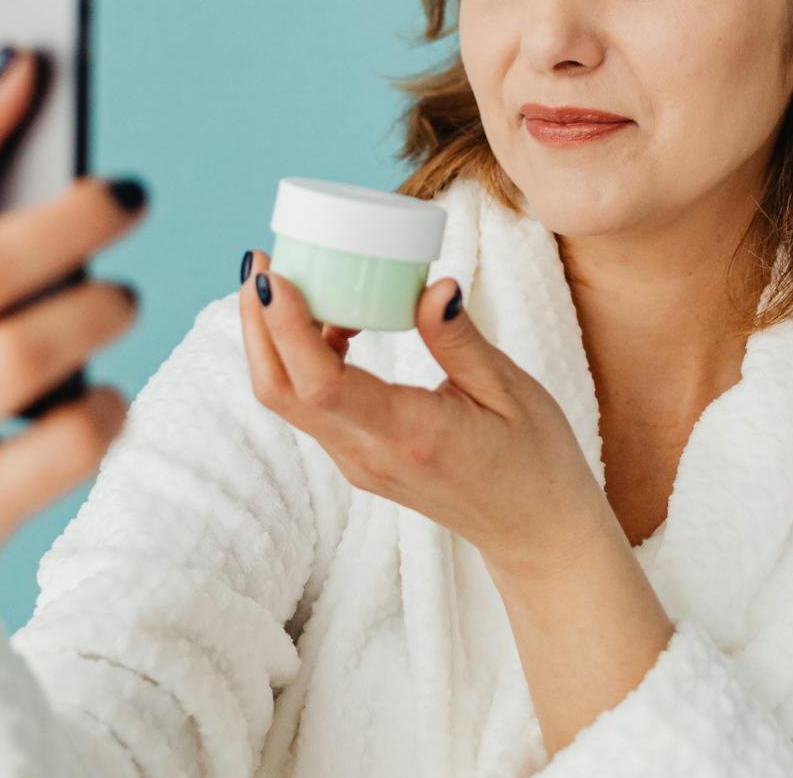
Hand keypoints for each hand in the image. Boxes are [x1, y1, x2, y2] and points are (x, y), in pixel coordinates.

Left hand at [236, 247, 609, 581]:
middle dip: (257, 323)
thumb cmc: (533, 460)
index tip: (272, 274)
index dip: (285, 327)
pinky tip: (335, 319)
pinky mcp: (358, 457)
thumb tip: (433, 285)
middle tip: (260, 261)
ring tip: (291, 277)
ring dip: (274, 338)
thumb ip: (460, 340)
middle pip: (280, 390)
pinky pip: (313, 404)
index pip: (321, 384)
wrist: (535, 531)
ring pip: (288, 398)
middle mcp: (367, 454)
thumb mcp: (510, 390)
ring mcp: (357, 461)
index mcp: (408, 436)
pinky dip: (303, 357)